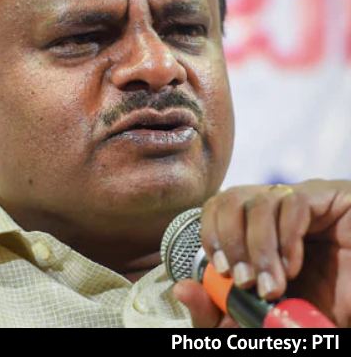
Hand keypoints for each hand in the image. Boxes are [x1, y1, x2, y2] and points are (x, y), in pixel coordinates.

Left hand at [174, 180, 350, 326]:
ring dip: (258, 248)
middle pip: (227, 198)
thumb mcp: (264, 314)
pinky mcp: (328, 196)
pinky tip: (293, 265)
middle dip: (229, 243)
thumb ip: (224, 308)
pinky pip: (291, 203)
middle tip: (243, 281)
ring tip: (272, 284)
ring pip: (256, 201)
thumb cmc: (320, 309)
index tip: (222, 271)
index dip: (210, 236)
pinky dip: (285, 238)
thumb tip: (182, 289)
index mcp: (255, 229)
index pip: (214, 209)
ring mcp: (300, 201)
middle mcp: (273, 210)